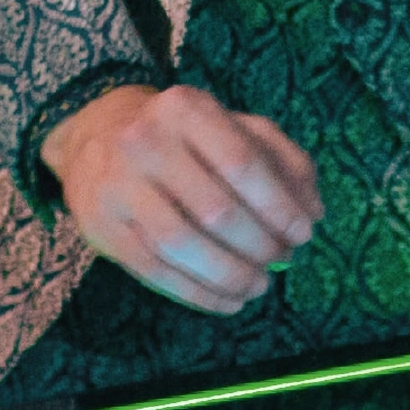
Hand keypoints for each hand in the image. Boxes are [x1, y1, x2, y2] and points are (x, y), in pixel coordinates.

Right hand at [42, 84, 318, 314]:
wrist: (96, 141)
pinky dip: (199, 294)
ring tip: (258, 286)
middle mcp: (145, 141)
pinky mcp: (101, 227)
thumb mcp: (234, 129)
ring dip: (230, 275)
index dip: (279, 206)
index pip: (242, 163)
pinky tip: (228, 301)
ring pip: (182, 245)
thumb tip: (312, 212)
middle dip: (259, 245)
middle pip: (215, 210)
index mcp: (186, 109)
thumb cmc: (184, 138)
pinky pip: (156, 272)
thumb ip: (282, 161)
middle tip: (281, 261)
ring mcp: (117, 186)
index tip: (304, 234)